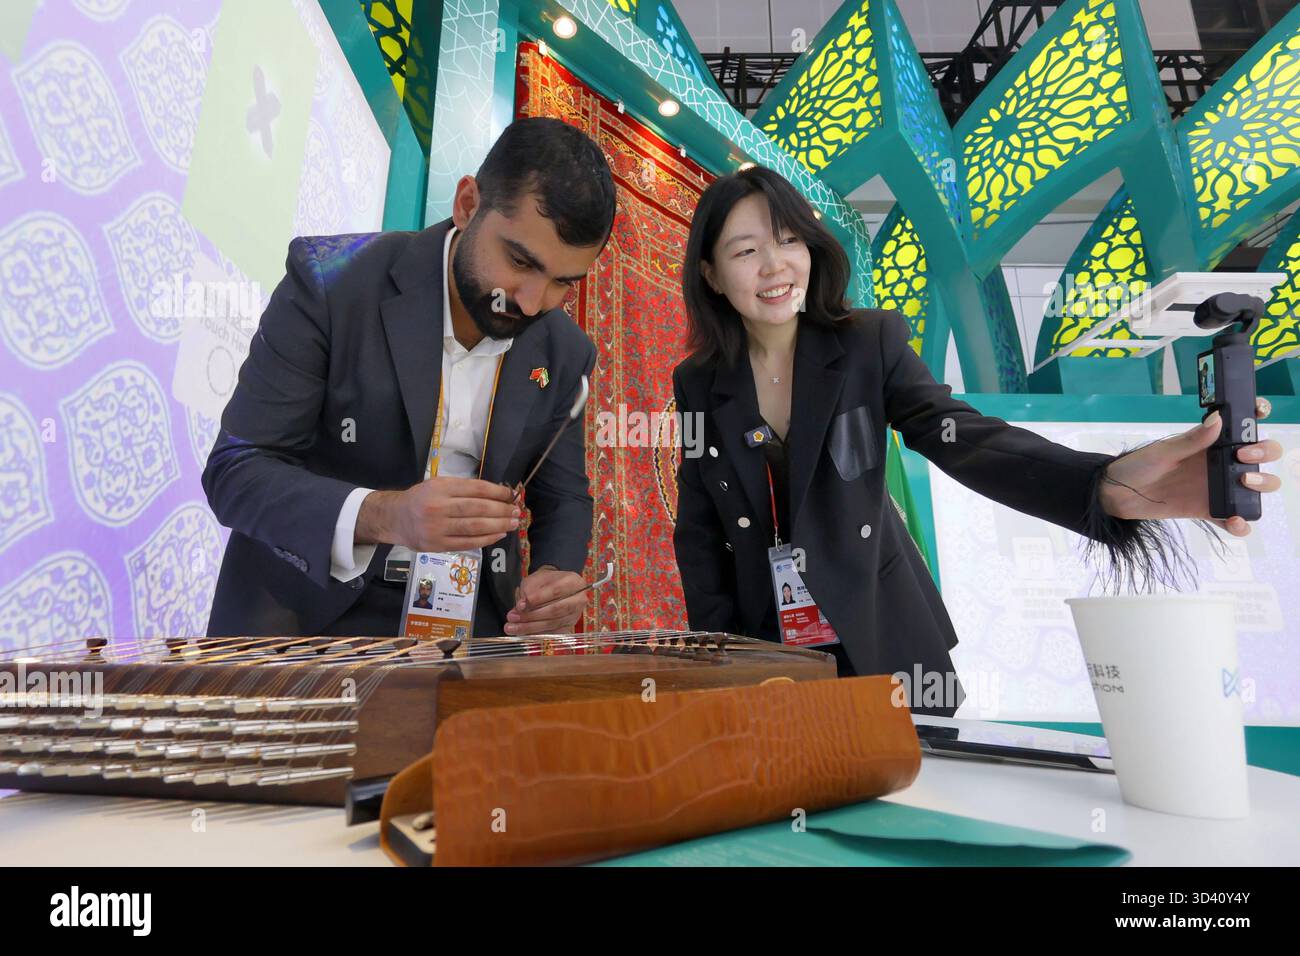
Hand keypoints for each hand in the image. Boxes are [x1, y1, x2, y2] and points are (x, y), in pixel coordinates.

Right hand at [356, 477, 519, 550]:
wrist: (395, 518)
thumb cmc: (421, 499)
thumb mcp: (438, 485)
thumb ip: (463, 489)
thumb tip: (497, 494)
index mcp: (440, 488)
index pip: (476, 489)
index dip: (497, 492)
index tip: (511, 495)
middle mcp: (439, 507)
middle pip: (478, 509)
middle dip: (501, 510)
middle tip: (517, 511)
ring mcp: (438, 528)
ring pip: (475, 527)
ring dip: (498, 525)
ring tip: (513, 523)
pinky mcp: (438, 545)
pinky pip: (468, 543)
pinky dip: (486, 539)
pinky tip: (499, 534)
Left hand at [504, 565, 587, 635]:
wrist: (556, 587)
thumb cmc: (545, 582)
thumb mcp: (535, 580)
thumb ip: (528, 592)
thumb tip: (520, 607)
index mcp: (573, 582)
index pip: (555, 591)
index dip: (537, 599)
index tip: (520, 605)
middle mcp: (578, 599)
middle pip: (555, 610)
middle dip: (531, 616)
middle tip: (512, 618)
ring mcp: (575, 615)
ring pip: (552, 623)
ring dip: (530, 627)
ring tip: (512, 628)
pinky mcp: (569, 626)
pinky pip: (552, 633)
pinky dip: (537, 634)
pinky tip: (523, 633)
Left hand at [1099, 399, 1282, 536]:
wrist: (1117, 495)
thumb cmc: (1138, 466)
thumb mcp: (1163, 452)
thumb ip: (1191, 440)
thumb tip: (1218, 419)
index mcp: (1210, 443)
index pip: (1243, 427)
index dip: (1257, 417)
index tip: (1259, 414)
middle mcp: (1220, 463)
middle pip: (1261, 456)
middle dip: (1264, 453)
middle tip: (1244, 458)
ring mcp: (1216, 488)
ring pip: (1255, 487)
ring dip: (1262, 484)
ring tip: (1245, 484)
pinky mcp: (1208, 511)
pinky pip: (1233, 519)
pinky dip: (1242, 523)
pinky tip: (1235, 521)